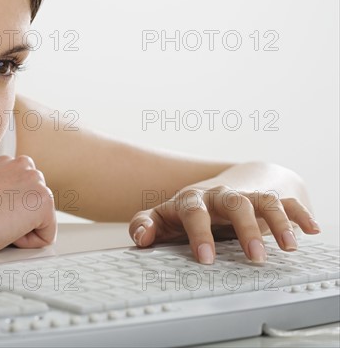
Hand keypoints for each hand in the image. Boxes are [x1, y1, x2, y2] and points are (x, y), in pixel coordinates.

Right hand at [0, 155, 56, 256]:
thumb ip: (1, 190)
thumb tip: (9, 204)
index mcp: (8, 162)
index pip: (24, 195)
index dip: (6, 212)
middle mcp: (24, 165)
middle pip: (35, 207)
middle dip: (17, 218)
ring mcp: (36, 181)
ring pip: (41, 221)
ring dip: (22, 229)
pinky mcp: (43, 201)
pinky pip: (47, 236)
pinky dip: (28, 242)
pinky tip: (6, 231)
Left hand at [128, 185, 319, 263]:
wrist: (212, 192)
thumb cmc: (183, 213)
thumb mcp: (161, 218)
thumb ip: (144, 225)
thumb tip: (140, 237)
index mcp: (191, 200)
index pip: (194, 211)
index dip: (199, 232)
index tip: (205, 258)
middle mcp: (219, 195)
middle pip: (234, 204)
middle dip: (245, 230)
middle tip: (254, 259)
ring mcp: (244, 196)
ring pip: (264, 201)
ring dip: (277, 222)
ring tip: (288, 248)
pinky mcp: (264, 201)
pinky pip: (286, 202)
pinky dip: (299, 215)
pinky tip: (311, 231)